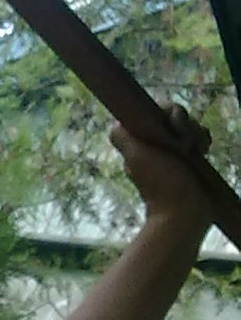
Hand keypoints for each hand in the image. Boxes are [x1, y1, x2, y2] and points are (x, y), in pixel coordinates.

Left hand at [109, 102, 212, 229]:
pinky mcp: (189, 156)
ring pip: (188, 126)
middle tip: (185, 145)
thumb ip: (123, 138)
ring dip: (196, 134)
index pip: (156, 110)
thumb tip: (116, 124)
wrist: (184, 209)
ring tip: (196, 150)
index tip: (174, 126)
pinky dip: (202, 141)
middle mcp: (155, 142)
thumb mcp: (137, 157)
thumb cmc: (161, 182)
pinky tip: (203, 151)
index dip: (169, 112)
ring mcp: (172, 149)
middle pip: (175, 116)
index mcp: (140, 139)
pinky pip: (198, 137)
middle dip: (185, 125)